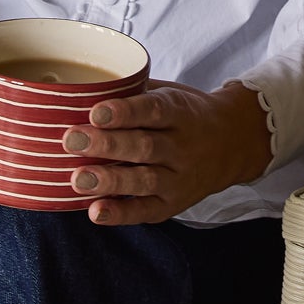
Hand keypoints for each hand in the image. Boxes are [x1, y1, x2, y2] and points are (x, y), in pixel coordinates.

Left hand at [62, 81, 272, 224]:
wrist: (231, 145)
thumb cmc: (185, 116)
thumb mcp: (170, 94)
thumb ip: (134, 93)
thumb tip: (82, 90)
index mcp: (179, 112)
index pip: (153, 110)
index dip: (124, 112)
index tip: (95, 111)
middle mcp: (182, 147)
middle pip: (144, 146)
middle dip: (107, 144)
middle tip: (72, 141)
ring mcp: (178, 178)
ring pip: (144, 180)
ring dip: (109, 181)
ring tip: (78, 179)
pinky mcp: (171, 205)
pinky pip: (145, 211)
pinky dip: (120, 213)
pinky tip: (95, 211)